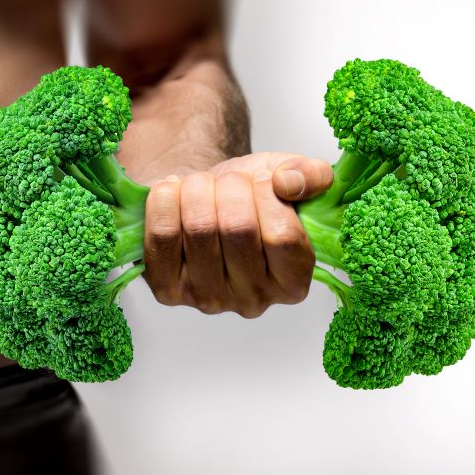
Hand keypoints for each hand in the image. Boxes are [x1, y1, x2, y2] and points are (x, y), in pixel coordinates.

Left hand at [143, 152, 333, 317]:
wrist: (204, 199)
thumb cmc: (251, 195)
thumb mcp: (289, 177)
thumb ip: (312, 175)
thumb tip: (288, 183)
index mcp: (293, 281)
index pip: (282, 236)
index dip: (268, 194)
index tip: (262, 179)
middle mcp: (253, 300)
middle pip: (237, 228)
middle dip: (231, 186)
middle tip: (230, 179)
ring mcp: (208, 298)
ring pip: (199, 228)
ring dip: (197, 188)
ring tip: (202, 184)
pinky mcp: (168, 289)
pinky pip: (162, 235)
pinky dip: (164, 201)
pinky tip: (172, 192)